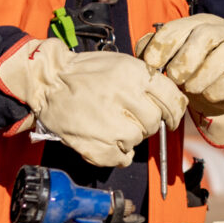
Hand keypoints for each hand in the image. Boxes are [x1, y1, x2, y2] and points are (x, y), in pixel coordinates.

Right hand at [0, 37, 185, 167]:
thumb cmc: (85, 72)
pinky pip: (122, 158)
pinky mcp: (97, 146)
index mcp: (134, 75)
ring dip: (129, 137)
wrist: (48, 81)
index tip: (171, 118)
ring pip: (137, 140)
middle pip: (154, 122)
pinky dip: (118, 154)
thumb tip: (168, 102)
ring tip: (110, 124)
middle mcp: (125, 98)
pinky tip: (107, 141)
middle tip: (129, 118)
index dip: (175, 111)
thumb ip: (145, 81)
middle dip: (146, 122)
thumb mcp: (121, 64)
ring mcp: (111, 125)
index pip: (171, 99)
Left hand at [135, 14, 223, 116]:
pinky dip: (216, 91)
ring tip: (190, 88)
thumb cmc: (194, 72)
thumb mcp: (173, 58)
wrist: (222, 93)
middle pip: (204, 36)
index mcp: (201, 23)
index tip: (151, 63)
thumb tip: (143, 52)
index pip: (178, 27)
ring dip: (200, 78)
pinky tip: (209, 94)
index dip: (161, 45)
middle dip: (183, 61)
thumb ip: (155, 50)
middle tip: (174, 78)